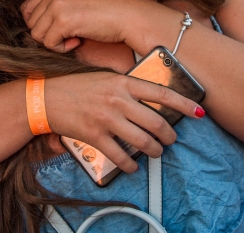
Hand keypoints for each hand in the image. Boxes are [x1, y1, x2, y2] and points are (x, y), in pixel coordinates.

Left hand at [21, 0, 142, 52]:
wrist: (128, 15)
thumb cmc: (105, 13)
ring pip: (37, 35)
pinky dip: (62, 48)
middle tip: (69, 35)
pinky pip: (49, 43)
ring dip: (54, 42)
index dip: (38, 24)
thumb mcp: (76, 2)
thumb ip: (55, 8)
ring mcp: (58, 6)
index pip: (27, 9)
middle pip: (31, 23)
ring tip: (74, 38)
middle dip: (47, 34)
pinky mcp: (64, 20)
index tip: (56, 29)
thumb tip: (34, 28)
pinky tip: (78, 41)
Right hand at [45, 71, 205, 172]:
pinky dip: (131, 164)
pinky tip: (133, 165)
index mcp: (122, 82)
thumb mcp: (104, 78)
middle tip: (170, 139)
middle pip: (156, 122)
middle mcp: (118, 100)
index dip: (183, 104)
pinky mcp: (95, 136)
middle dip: (169, 135)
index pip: (161, 92)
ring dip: (154, 151)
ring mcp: (107, 119)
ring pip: (143, 141)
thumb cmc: (75, 87)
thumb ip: (126, 87)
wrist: (46, 98)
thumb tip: (149, 101)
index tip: (198, 112)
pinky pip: (121, 156)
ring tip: (155, 152)